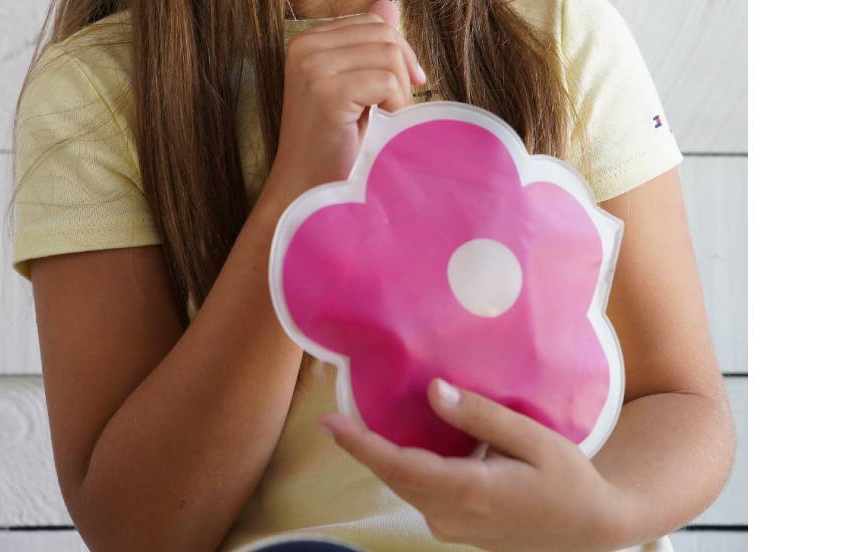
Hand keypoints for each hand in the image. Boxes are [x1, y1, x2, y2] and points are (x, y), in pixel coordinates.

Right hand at [267, 0, 425, 196]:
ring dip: (399, 90)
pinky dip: (395, 105)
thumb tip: (388, 4)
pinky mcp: (326, 93)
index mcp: (306, 40)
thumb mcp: (354, 85)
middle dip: (401, 70)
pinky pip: (386, 81)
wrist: (307, 189)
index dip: (397, 52)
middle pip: (383, 33)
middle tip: (394, 107)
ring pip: (388, 54)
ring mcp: (312, 68)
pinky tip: (379, 124)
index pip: (372, 22)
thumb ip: (367, 45)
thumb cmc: (335, 141)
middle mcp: (303, 47)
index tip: (403, 86)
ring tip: (383, 116)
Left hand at [319, 378, 624, 551]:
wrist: (591, 529)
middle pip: (395, 476)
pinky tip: (401, 441)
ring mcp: (452, 528)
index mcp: (469, 491)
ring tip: (358, 422)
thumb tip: (432, 390)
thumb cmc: (567, 478)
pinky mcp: (457, 527)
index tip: (329, 422)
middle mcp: (451, 516)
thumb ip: (479, 415)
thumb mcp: (532, 438)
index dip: (360, 445)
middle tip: (334, 414)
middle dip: (362, 446)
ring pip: (405, 486)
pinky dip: (405, 466)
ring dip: (382, 456)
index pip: (400, 467)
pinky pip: (420, 493)